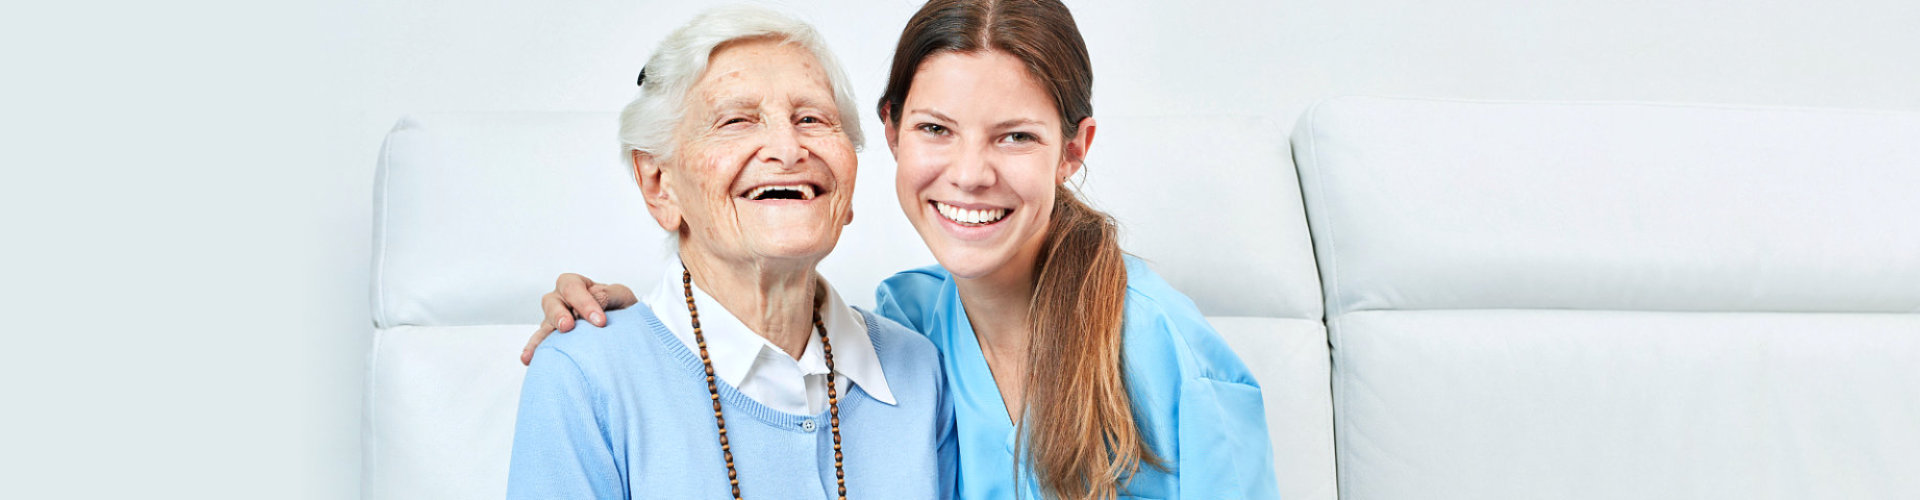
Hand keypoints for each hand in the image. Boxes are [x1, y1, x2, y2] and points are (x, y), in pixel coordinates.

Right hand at [522, 273, 637, 364]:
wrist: (623, 327)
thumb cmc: (619, 307)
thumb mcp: (620, 296)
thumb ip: (609, 294)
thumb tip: (596, 298)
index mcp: (576, 285)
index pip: (573, 288)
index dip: (584, 303)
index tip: (600, 321)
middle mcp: (560, 300)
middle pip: (552, 302)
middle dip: (559, 315)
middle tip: (568, 327)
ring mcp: (554, 320)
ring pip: (544, 324)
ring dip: (542, 336)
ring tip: (539, 349)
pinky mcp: (552, 338)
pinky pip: (541, 343)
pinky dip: (534, 350)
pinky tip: (528, 359)